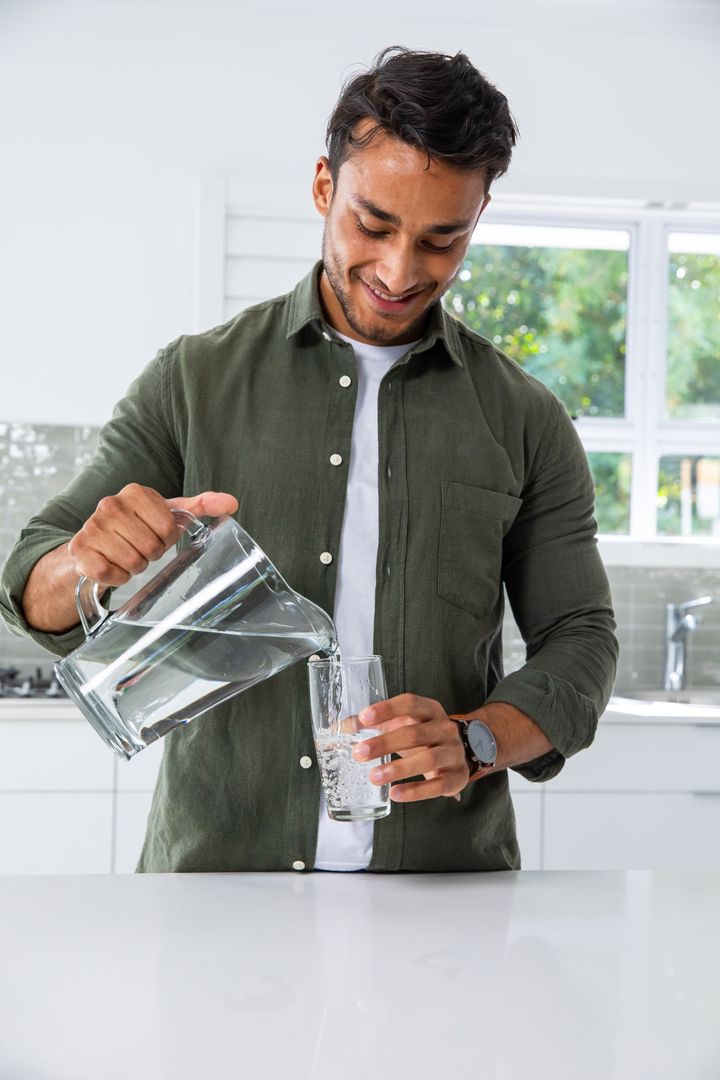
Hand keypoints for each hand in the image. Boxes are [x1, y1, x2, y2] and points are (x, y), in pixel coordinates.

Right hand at [66, 483, 238, 586]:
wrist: (93, 543)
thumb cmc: (137, 526)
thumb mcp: (166, 513)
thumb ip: (199, 506)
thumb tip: (232, 503)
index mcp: (135, 492)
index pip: (169, 527)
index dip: (166, 538)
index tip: (156, 534)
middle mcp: (110, 504)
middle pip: (151, 547)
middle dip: (150, 554)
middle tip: (140, 548)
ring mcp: (92, 527)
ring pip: (133, 562)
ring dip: (134, 566)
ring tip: (125, 555)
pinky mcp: (80, 551)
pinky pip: (111, 574)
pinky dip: (116, 577)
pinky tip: (111, 565)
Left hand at [351, 693, 469, 802]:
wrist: (460, 753)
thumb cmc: (423, 736)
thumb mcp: (402, 724)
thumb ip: (372, 724)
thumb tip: (338, 728)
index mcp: (430, 710)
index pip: (409, 703)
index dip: (386, 709)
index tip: (364, 718)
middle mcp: (444, 728)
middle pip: (414, 734)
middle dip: (385, 743)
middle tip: (358, 753)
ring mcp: (453, 752)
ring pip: (428, 759)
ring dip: (399, 768)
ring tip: (374, 777)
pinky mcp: (457, 777)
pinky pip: (437, 785)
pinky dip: (416, 791)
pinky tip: (395, 793)